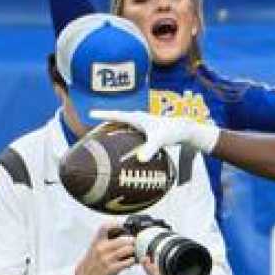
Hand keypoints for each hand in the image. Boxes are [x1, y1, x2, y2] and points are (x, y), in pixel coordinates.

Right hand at [75, 222, 135, 274]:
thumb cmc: (91, 263)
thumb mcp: (94, 248)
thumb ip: (106, 240)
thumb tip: (123, 233)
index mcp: (97, 241)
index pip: (105, 227)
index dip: (116, 224)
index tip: (124, 227)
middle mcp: (101, 248)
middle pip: (124, 239)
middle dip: (132, 242)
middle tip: (134, 244)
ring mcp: (107, 258)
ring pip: (128, 249)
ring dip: (133, 251)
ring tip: (132, 253)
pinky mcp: (112, 268)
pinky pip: (129, 261)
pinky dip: (132, 261)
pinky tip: (130, 262)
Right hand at [90, 109, 220, 162]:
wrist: (184, 129)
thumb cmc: (172, 132)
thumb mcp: (160, 141)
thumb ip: (150, 149)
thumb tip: (141, 160)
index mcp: (137, 117)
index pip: (116, 115)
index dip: (102, 114)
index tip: (89, 114)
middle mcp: (137, 119)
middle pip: (116, 119)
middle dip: (104, 122)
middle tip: (90, 126)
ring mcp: (140, 124)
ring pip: (122, 126)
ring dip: (113, 130)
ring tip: (100, 138)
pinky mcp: (144, 131)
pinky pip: (129, 133)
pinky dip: (122, 138)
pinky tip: (120, 150)